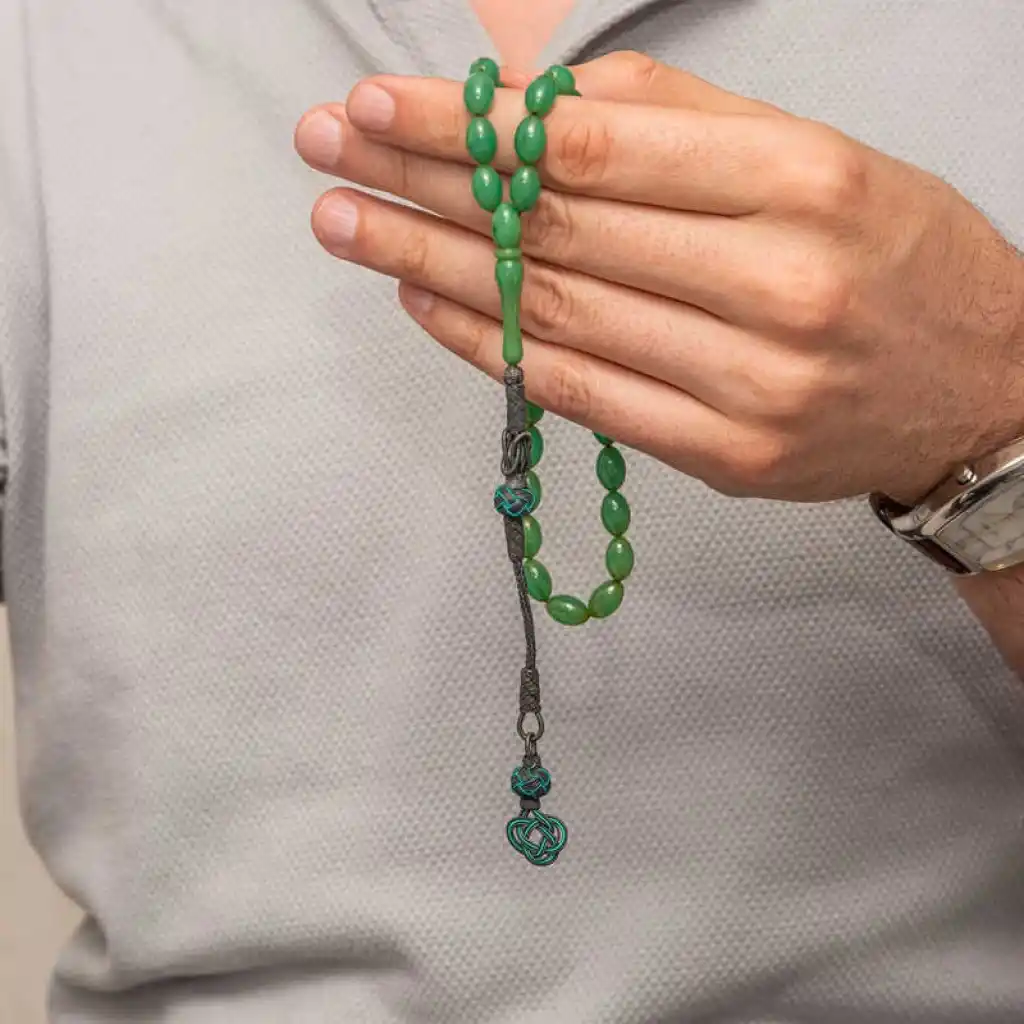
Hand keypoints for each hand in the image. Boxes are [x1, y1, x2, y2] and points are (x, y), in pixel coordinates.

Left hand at [295, 51, 1023, 503]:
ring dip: (431, 267)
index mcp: (802, 184)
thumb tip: (538, 108)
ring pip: (555, 316)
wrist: (979, 390)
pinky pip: (581, 396)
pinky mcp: (724, 455)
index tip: (380, 107)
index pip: (597, 147)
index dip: (474, 128)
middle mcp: (774, 288)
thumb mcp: (817, 155)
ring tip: (348, 227)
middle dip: (425, 188)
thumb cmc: (893, 258)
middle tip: (328, 156)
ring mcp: (747, 386)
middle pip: (558, 231)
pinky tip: (422, 304)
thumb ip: (682, 122)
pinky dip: (489, 349)